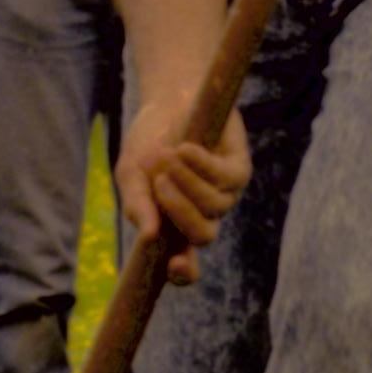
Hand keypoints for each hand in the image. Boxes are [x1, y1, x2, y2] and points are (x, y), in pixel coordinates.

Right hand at [115, 94, 252, 283]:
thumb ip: (136, 203)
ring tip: (167, 156)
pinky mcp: (239, 169)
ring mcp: (224, 194)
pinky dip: (199, 164)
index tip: (172, 265)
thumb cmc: (149, 142)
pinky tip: (184, 148)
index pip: (185, 265)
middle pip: (202, 236)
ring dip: (186, 182)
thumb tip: (147, 236)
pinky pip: (223, 176)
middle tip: (158, 181)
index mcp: (174, 225)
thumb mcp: (131, 173)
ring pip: (213, 206)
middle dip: (179, 211)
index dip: (182, 273)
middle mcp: (203, 215)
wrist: (169, 100)